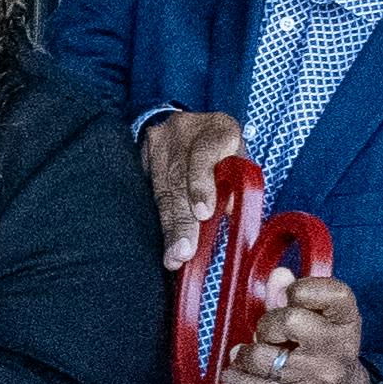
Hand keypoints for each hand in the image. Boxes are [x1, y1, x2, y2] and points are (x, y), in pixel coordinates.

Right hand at [138, 109, 249, 267]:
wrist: (195, 127)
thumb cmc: (226, 150)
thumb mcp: (240, 159)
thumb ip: (236, 182)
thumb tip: (228, 212)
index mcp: (217, 128)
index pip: (205, 155)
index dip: (202, 185)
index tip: (203, 213)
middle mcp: (184, 131)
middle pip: (178, 179)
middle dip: (182, 220)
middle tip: (184, 252)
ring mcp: (159, 143)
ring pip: (162, 190)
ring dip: (169, 227)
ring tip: (173, 256)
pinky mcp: (143, 157)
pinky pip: (150, 194)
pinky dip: (159, 220)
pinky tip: (163, 243)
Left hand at [216, 271, 372, 383]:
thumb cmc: (322, 353)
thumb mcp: (320, 320)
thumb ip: (295, 295)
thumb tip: (278, 275)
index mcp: (346, 321)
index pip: (332, 292)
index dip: (301, 289)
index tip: (292, 299)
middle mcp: (338, 349)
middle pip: (290, 320)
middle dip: (268, 325)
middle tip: (269, 335)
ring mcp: (319, 379)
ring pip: (261, 357)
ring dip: (245, 355)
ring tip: (250, 358)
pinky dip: (237, 380)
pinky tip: (242, 377)